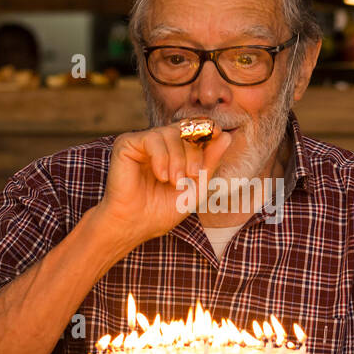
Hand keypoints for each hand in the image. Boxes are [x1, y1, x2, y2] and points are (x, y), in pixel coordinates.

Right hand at [95, 123, 232, 247]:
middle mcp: (158, 143)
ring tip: (174, 181)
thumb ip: (210, 162)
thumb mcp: (196, 187)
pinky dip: (161, 157)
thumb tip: (226, 136)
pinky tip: (161, 176)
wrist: (135, 225)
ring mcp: (142, 142)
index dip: (207, 129)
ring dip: (178, 158)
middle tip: (190, 176)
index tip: (219, 134)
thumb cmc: (162, 210)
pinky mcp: (127, 143)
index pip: (194, 129)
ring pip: (170, 133)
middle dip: (194, 153)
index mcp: (174, 151)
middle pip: (185, 130)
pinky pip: (153, 138)